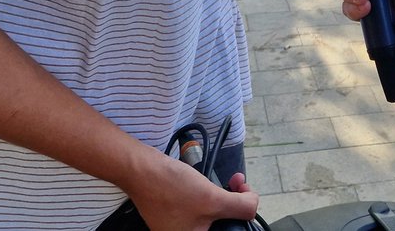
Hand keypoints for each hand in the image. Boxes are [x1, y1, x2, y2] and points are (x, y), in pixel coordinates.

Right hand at [127, 152, 258, 230]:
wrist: (141, 170)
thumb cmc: (171, 187)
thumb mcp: (212, 199)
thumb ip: (239, 207)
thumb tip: (253, 206)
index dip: (242, 216)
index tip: (245, 195)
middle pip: (223, 224)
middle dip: (236, 202)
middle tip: (239, 183)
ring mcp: (179, 227)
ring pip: (213, 215)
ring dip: (225, 196)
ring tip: (231, 180)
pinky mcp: (176, 214)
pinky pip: (201, 208)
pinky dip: (210, 195)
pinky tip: (210, 182)